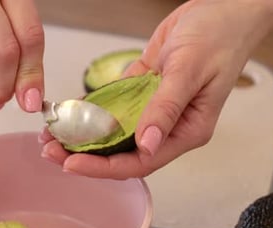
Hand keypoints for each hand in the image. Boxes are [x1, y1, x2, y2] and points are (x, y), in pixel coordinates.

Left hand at [40, 0, 272, 178]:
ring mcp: (152, 109)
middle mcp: (166, 126)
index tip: (72, 164)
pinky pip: (113, 107)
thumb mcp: (189, 71)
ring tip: (51, 134)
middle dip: (84, 155)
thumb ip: (166, 109)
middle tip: (50, 150)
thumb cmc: (219, 38)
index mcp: (186, 131)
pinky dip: (91, 112)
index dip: (104, 167)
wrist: (222, 9)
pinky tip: (69, 113)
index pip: (140, 162)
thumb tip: (145, 145)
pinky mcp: (141, 91)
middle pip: (121, 153)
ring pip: (113, 133)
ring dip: (82, 136)